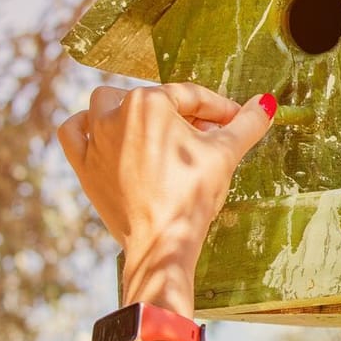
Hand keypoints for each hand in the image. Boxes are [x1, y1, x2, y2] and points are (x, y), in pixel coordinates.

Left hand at [56, 84, 274, 264]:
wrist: (161, 242)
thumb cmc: (193, 195)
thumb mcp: (225, 154)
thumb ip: (246, 124)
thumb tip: (266, 102)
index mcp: (150, 102)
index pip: (191, 97)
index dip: (218, 109)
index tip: (234, 121)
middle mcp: (115, 112)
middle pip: (153, 99)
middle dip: (180, 113)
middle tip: (205, 136)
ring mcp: (95, 139)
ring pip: (105, 105)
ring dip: (129, 110)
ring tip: (155, 131)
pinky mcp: (83, 165)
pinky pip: (73, 132)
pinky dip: (86, 127)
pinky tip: (106, 134)